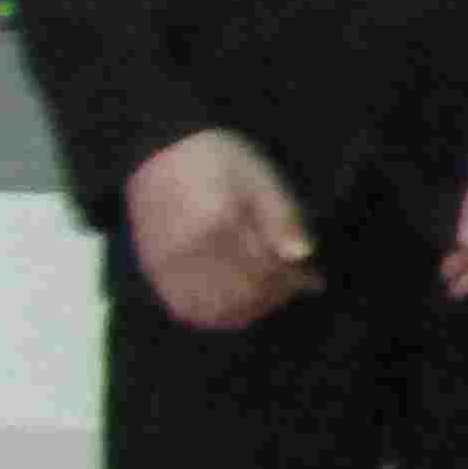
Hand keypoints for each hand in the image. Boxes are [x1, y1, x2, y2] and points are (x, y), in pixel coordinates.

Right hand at [124, 128, 321, 334]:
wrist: (158, 154)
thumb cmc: (218, 160)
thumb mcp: (260, 178)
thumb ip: (282, 217)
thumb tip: (302, 255)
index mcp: (219, 223)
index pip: (266, 270)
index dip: (294, 280)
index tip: (313, 279)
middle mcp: (189, 252)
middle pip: (243, 296)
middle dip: (275, 296)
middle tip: (292, 284)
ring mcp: (167, 267)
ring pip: (215, 312)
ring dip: (249, 310)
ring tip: (267, 292)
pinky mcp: (154, 274)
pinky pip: (187, 311)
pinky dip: (216, 315)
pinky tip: (235, 301)